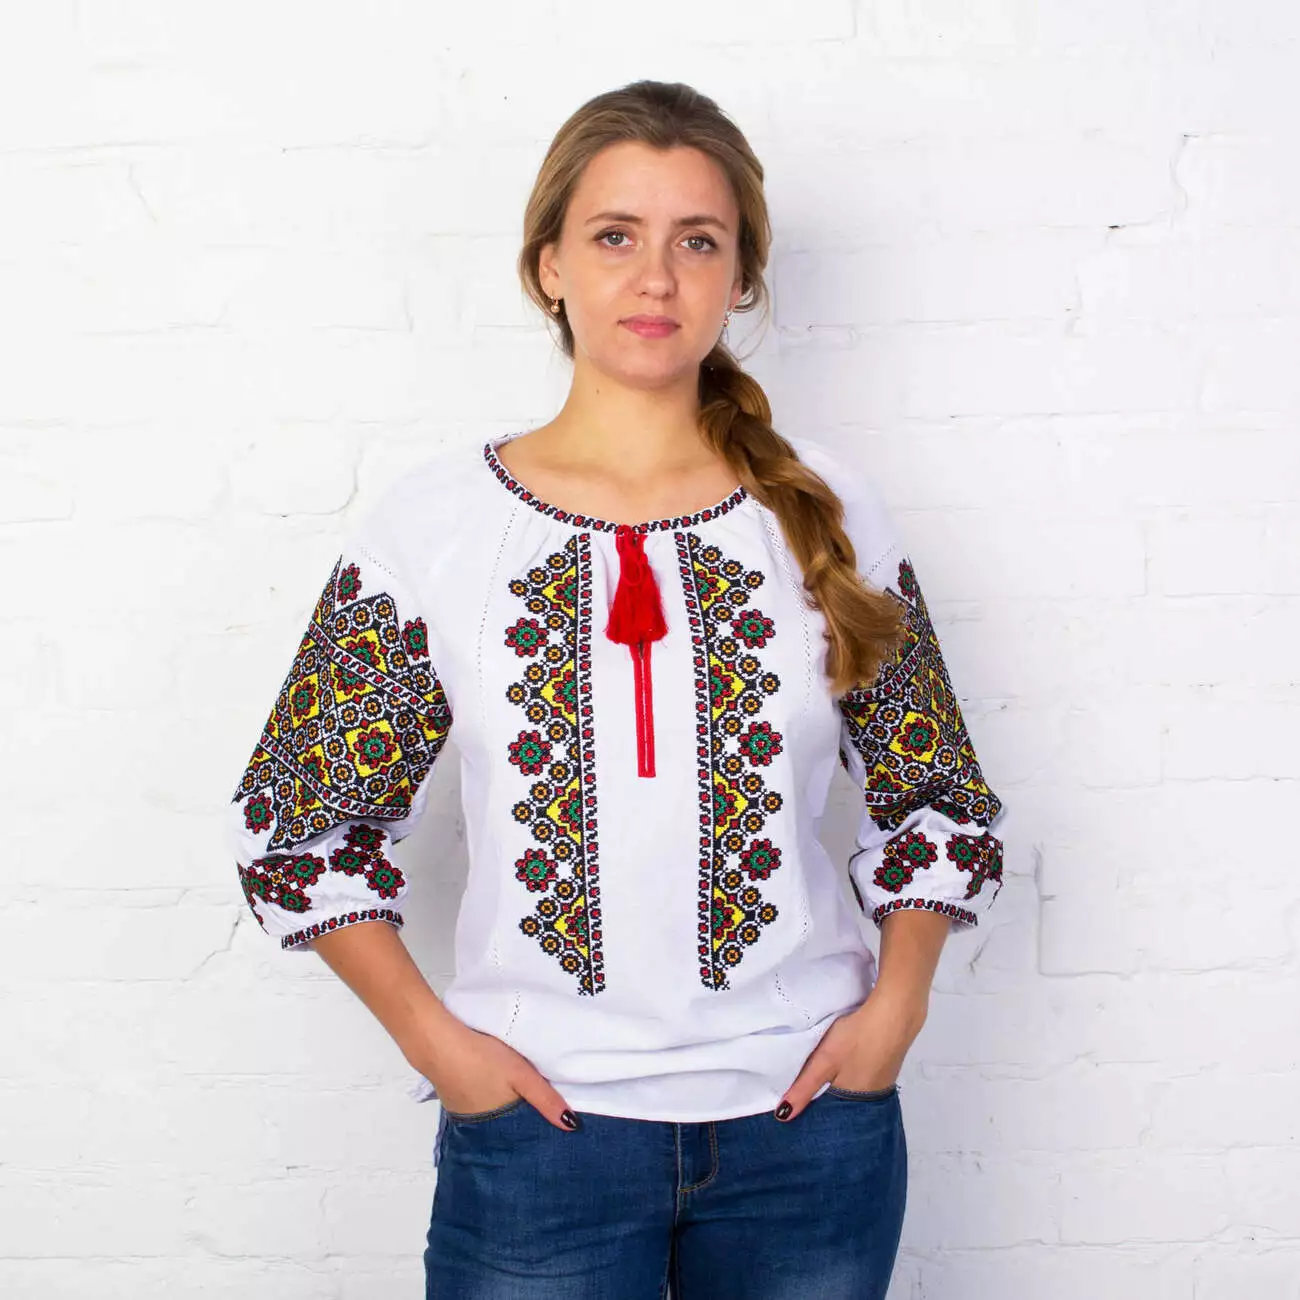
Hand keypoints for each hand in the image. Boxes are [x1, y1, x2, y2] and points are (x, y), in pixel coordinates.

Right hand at [408, 1014, 580, 1132]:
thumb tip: (572, 1126)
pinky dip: (490, 1099)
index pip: (523, 1135)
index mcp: (497, 1126)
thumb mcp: (521, 1075)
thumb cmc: (482, 1058)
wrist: (438, 1042)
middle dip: (523, 1122)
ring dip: (505, 1109)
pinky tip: (497, 1088)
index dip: (538, 1131)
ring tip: (523, 1099)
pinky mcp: (455, 1098)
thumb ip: (545, 1099)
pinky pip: (480, 1105)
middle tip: (545, 1114)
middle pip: (508, 1127)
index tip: (556, 1132)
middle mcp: (479, 1127)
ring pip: (493, 1116)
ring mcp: (463, 1113)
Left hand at [774, 987, 926, 1121]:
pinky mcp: (887, 1064)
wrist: (894, 1013)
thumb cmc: (857, 1039)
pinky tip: (845, 1063)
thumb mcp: (824, 1062)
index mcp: (855, 1101)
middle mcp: (871, 1097)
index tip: (795, 1110)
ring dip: (840, 1085)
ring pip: (854, 1089)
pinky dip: (852, 1072)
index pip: (831, 1116)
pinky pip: (864, 1076)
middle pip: (843, 1103)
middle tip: (803, 1093)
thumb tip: (783, 1116)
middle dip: (826, 1099)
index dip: (814, 1112)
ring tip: (821, 1078)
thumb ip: (804, 1088)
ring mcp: (883, 1080)